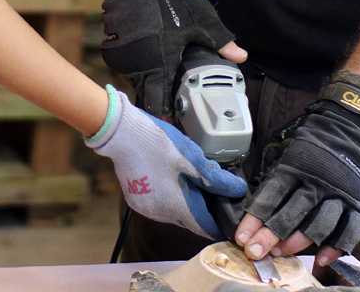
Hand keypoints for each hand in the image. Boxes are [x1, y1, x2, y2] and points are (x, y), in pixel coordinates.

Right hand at [86, 86, 246, 237]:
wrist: (122, 133)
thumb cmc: (157, 142)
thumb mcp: (191, 156)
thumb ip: (214, 178)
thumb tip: (237, 190)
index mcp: (176, 205)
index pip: (203, 226)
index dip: (217, 224)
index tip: (227, 220)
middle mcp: (160, 213)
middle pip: (188, 219)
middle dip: (201, 210)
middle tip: (212, 193)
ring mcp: (146, 207)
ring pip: (173, 212)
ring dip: (184, 202)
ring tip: (190, 181)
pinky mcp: (136, 199)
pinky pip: (158, 204)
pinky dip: (168, 197)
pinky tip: (169, 178)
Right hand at [96, 0, 238, 115]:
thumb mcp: (200, 20)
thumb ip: (220, 42)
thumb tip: (241, 57)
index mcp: (158, 64)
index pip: (159, 107)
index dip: (169, 117)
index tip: (178, 121)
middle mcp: (135, 67)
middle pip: (148, 94)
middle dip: (161, 96)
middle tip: (176, 93)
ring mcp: (120, 58)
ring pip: (137, 79)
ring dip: (149, 78)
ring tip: (164, 68)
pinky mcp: (111, 48)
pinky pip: (127, 65)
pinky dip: (138, 64)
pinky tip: (149, 51)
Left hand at [237, 72, 359, 257]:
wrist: (350, 126)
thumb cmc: (312, 141)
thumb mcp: (288, 149)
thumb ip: (275, 174)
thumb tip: (253, 200)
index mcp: (296, 166)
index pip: (271, 195)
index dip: (255, 218)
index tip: (241, 236)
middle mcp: (316, 181)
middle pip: (291, 213)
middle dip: (270, 235)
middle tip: (254, 252)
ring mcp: (338, 193)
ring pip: (318, 225)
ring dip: (297, 243)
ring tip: (280, 254)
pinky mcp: (357, 203)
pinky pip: (349, 231)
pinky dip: (336, 247)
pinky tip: (321, 259)